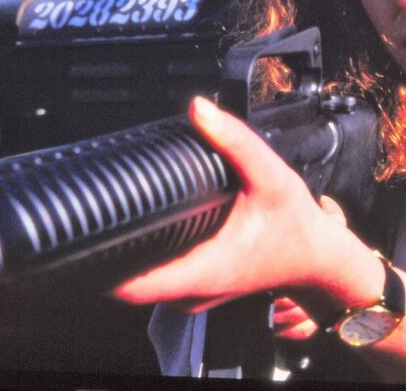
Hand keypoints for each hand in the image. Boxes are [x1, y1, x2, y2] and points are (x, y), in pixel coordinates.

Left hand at [111, 97, 347, 313]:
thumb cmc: (296, 225)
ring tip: (124, 213)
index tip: (86, 229)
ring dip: (128, 251)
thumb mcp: (272, 176)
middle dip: (110, 245)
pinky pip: (158, 279)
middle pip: (126, 280)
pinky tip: (152, 228)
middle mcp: (193, 292)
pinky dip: (149, 256)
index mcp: (204, 270)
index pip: (130, 285)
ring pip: (140, 281)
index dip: (98, 261)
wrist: (318, 258)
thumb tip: (199, 108)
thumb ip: (236, 141)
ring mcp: (193, 297)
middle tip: (102, 205)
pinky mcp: (196, 293)